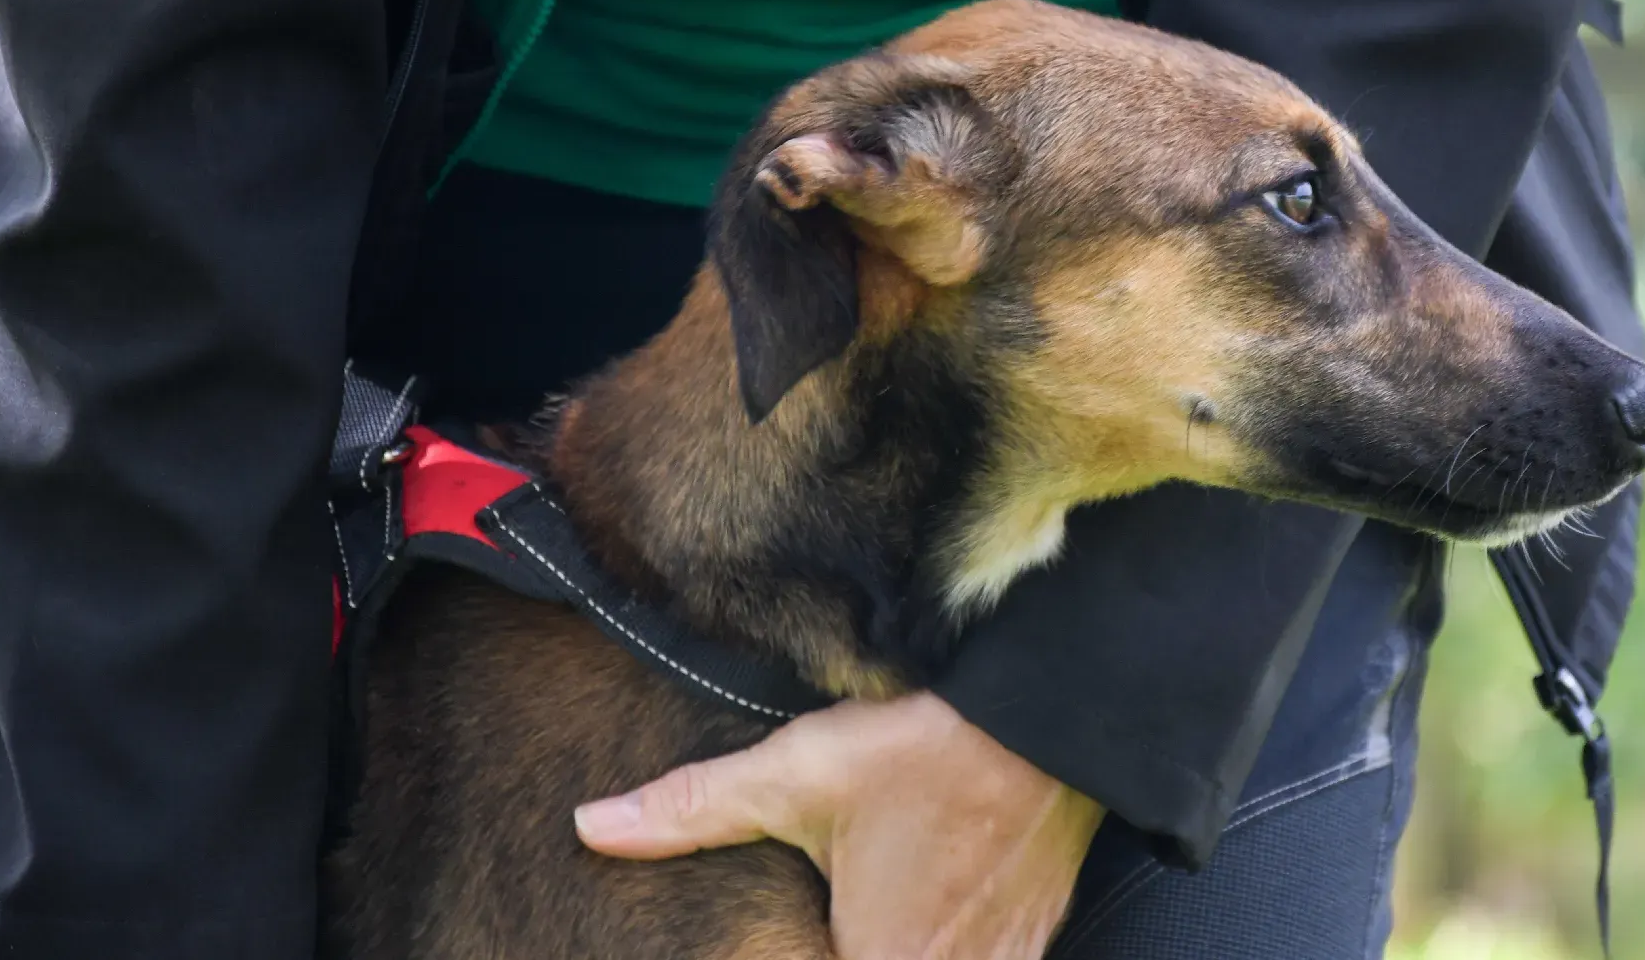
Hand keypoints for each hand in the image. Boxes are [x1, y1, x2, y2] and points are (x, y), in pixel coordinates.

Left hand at [574, 691, 1104, 959]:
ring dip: (908, 942)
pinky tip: (931, 908)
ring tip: (876, 908)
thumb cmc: (925, 743)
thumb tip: (591, 827)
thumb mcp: (797, 772)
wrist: (1053, 708)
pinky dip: (952, 945)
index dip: (796, 954)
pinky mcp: (1041, 933)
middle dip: (852, 942)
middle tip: (837, 909)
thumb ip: (692, 811)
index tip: (792, 932)